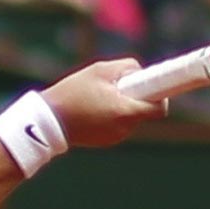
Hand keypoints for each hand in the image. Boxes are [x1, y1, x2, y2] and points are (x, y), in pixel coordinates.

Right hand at [43, 58, 169, 148]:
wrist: (48, 121)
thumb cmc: (74, 92)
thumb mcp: (101, 69)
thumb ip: (128, 67)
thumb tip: (142, 72)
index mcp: (126, 112)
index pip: (159, 108)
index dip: (161, 94)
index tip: (159, 85)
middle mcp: (124, 128)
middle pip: (144, 110)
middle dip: (137, 96)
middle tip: (118, 85)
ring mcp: (115, 137)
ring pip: (131, 117)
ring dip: (124, 106)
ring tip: (100, 97)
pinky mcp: (106, 141)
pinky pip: (119, 124)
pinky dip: (113, 115)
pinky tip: (93, 108)